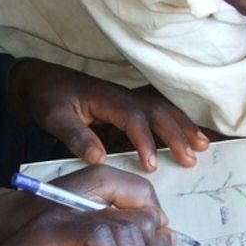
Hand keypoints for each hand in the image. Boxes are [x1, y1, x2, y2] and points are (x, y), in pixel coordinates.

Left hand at [9, 58, 207, 170]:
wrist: (42, 80)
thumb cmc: (48, 98)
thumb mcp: (54, 117)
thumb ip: (75, 136)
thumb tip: (99, 158)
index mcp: (105, 98)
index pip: (132, 117)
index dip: (144, 140)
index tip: (151, 165)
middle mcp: (122, 96)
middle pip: (156, 111)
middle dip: (176, 134)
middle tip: (191, 159)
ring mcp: (127, 99)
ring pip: (162, 110)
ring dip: (184, 127)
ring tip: (203, 146)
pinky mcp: (128, 106)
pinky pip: (157, 113)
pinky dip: (177, 123)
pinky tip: (189, 136)